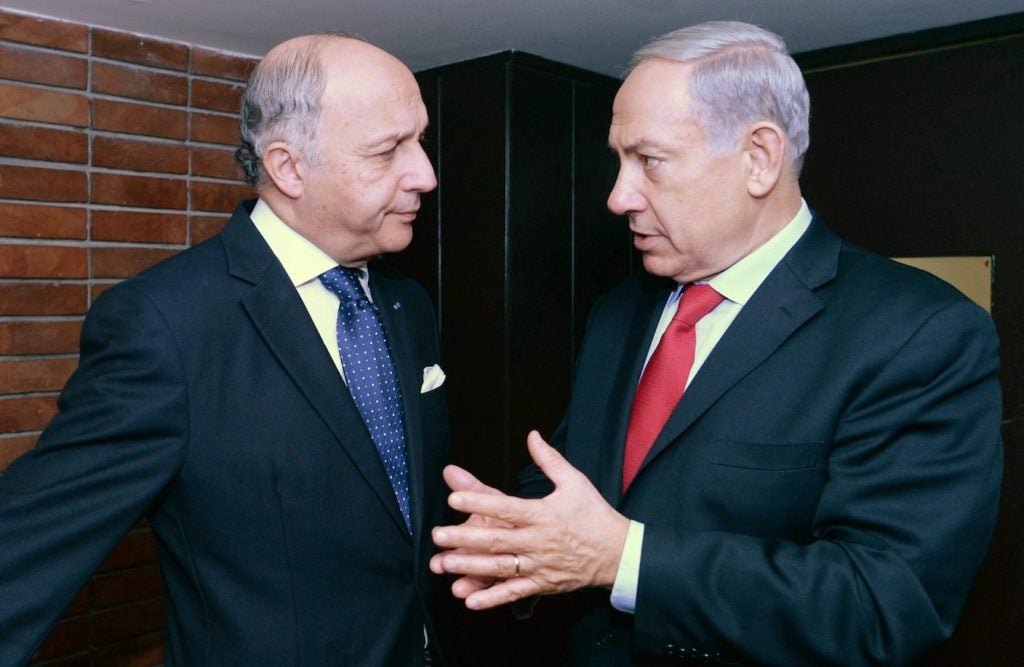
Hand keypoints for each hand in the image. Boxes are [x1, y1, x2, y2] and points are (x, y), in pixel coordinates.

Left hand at [431, 430, 629, 609]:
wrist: (618, 553)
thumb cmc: (594, 515)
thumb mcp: (574, 482)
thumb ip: (549, 459)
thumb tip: (532, 436)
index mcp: (543, 514)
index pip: (506, 508)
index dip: (479, 503)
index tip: (454, 499)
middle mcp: (538, 541)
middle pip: (496, 540)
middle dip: (464, 538)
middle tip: (438, 535)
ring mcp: (539, 565)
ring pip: (500, 567)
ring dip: (471, 567)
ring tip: (445, 564)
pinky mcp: (542, 584)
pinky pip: (515, 593)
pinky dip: (493, 598)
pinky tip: (471, 600)